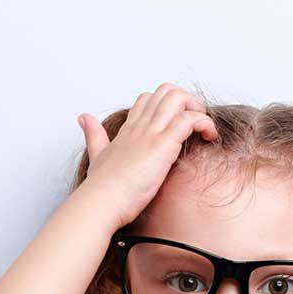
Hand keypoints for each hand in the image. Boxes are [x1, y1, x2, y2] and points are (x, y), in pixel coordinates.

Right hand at [76, 82, 219, 226]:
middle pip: (166, 92)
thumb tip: (84, 118)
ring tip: (204, 130)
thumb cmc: (102, 188)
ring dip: (198, 109)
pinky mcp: (162, 145)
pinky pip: (190, 120)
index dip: (167, 106)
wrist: (101, 202)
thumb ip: (94, 135)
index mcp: (129, 129)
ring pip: (178, 98)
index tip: (178, 126)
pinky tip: (208, 138)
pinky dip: (204, 123)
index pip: (149, 100)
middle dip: (187, 102)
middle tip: (196, 125)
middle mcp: (140, 126)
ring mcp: (151, 133)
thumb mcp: (97, 155)